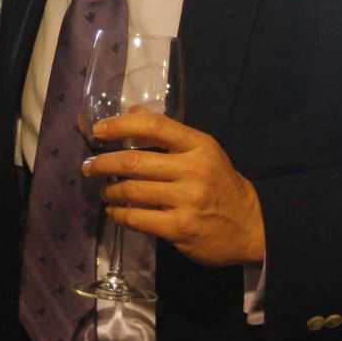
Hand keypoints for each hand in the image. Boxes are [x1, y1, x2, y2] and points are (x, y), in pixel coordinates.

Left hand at [83, 109, 265, 266]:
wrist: (251, 226)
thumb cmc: (221, 184)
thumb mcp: (203, 151)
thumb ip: (169, 133)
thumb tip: (131, 111)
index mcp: (199, 145)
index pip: (154, 126)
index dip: (121, 125)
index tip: (98, 130)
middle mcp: (193, 170)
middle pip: (135, 162)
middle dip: (104, 163)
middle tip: (90, 166)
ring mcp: (187, 201)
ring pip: (132, 191)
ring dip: (110, 190)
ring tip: (104, 190)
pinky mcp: (179, 228)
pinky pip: (137, 219)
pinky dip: (119, 214)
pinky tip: (114, 211)